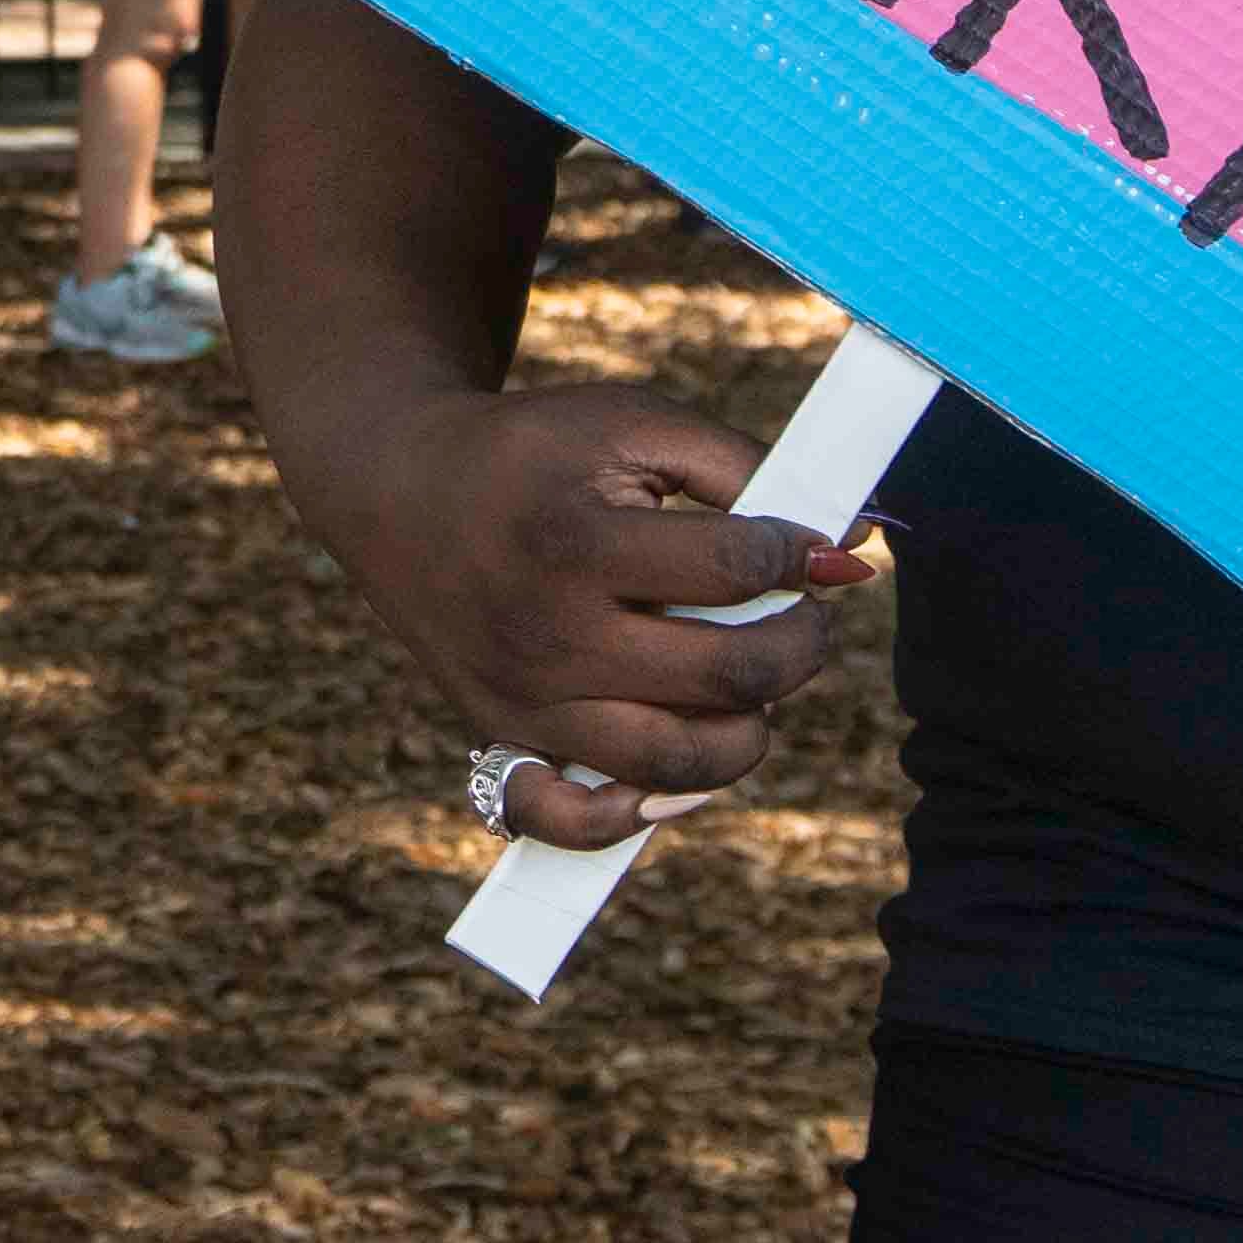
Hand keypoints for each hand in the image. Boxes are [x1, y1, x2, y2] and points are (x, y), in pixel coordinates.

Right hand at [313, 383, 867, 837]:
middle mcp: (549, 633)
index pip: (737, 569)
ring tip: (750, 682)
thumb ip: (742, 468)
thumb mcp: (629, 423)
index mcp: (578, 541)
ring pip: (678, 761)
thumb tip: (848, 549)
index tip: (803, 547)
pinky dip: (638, 813)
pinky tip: (676, 768)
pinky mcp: (504, 734)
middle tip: (803, 617)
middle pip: (729, 675)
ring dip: (749, 729)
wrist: (395, 487)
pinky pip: (576, 819)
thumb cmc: (535, 452)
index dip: (796, 555)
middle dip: (801, 644)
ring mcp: (525, 698)